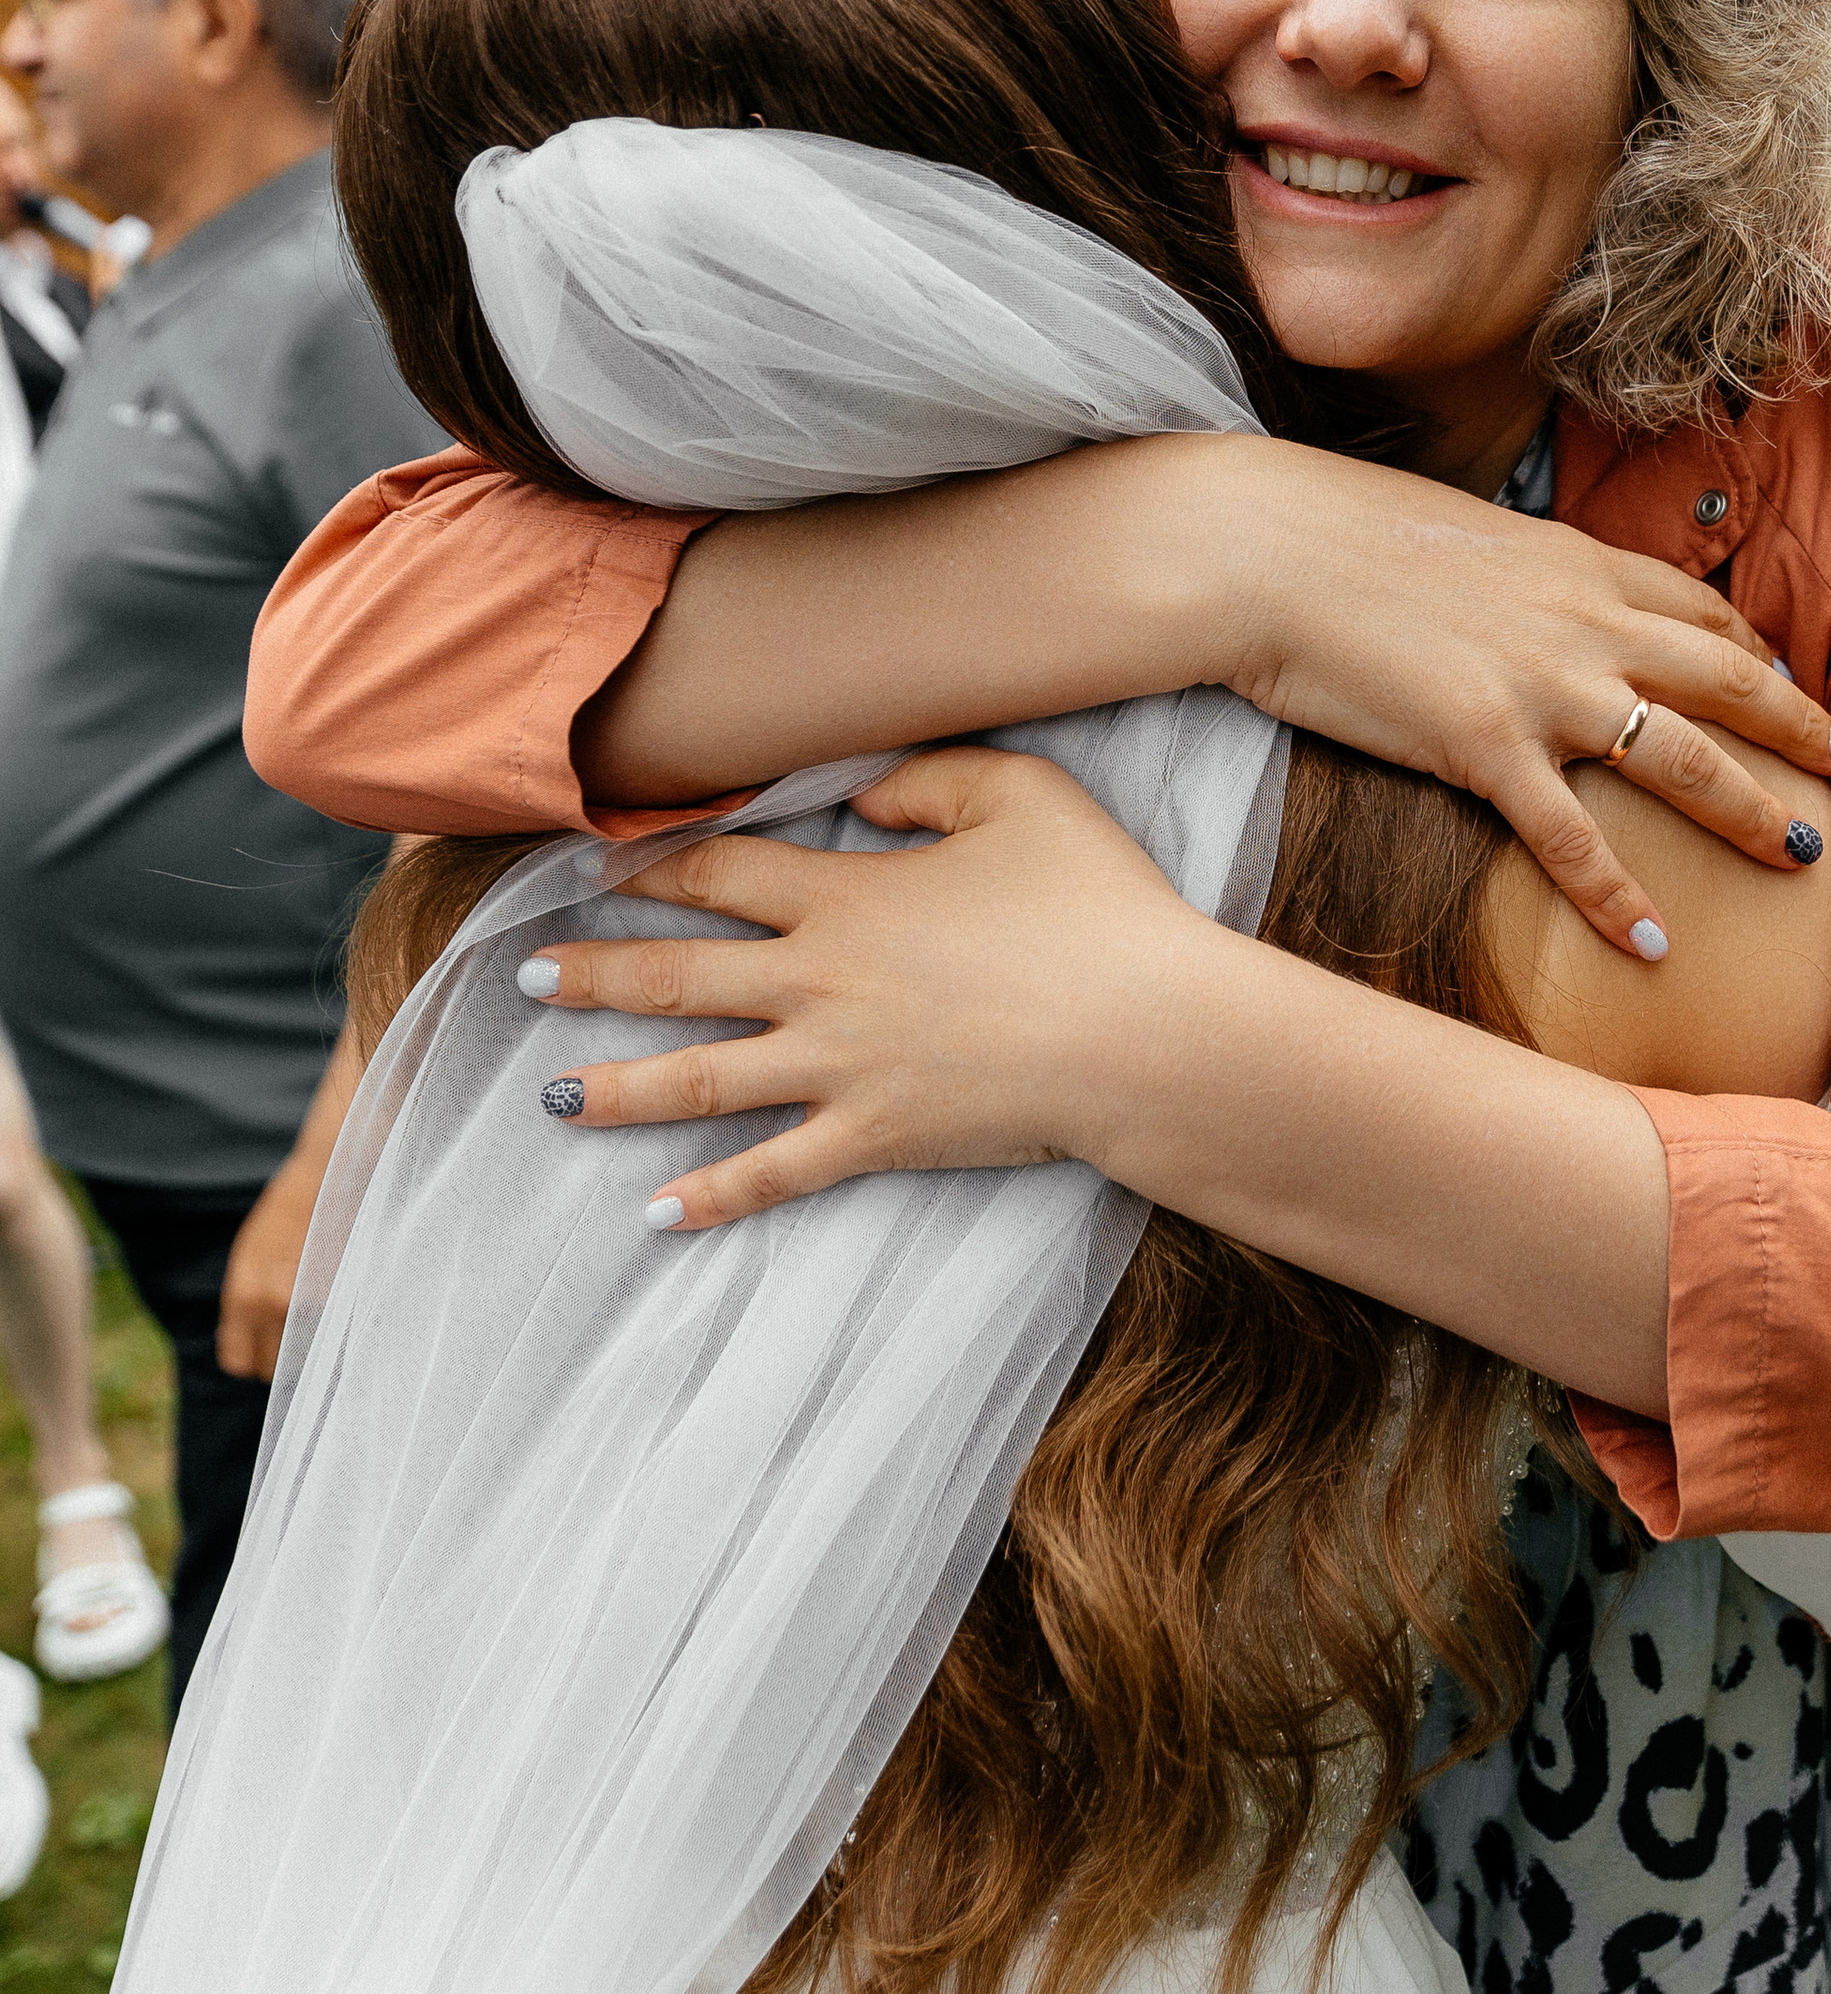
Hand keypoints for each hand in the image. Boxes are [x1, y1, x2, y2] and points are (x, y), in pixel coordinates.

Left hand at [215, 1165, 322, 1377]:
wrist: (325, 1176)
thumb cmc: (285, 1213)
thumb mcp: (248, 1258)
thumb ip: (246, 1302)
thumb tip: (252, 1341)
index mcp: (241, 1296)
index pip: (238, 1363)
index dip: (252, 1360)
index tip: (266, 1349)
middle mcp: (271, 1304)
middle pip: (272, 1369)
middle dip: (282, 1359)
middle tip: (294, 1336)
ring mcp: (309, 1301)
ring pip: (307, 1356)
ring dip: (312, 1344)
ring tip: (316, 1311)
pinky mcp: (342, 1295)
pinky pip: (335, 1334)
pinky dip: (337, 1327)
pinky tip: (336, 1299)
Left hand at [524, 753, 1201, 1229]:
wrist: (1143, 1031)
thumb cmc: (1097, 907)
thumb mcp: (1020, 797)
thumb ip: (927, 778)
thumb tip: (857, 789)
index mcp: (847, 895)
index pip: (721, 873)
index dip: (652, 867)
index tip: (592, 870)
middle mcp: (820, 982)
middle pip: (680, 976)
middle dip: (595, 975)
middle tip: (524, 978)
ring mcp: (839, 1068)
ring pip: (699, 1080)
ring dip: (616, 1087)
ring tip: (550, 1095)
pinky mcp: (874, 1138)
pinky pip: (774, 1172)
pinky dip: (711, 1197)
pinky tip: (656, 1215)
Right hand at [1218, 443, 1830, 953]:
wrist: (1262, 551)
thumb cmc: (1336, 537)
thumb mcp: (1458, 535)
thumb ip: (1515, 573)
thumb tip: (1518, 599)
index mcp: (1575, 563)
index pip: (1694, 605)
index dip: (1751, 645)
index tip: (1782, 676)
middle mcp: (1582, 621)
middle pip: (1725, 678)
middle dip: (1797, 723)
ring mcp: (1541, 686)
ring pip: (1683, 757)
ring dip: (1750, 809)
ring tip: (1796, 857)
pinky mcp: (1483, 745)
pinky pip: (1572, 837)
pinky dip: (1617, 896)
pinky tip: (1652, 943)